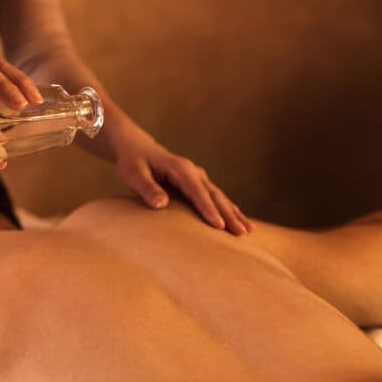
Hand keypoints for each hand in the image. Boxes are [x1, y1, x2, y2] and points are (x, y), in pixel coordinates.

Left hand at [112, 124, 251, 235]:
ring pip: (220, 197)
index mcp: (180, 169)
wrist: (136, 148)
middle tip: (241, 233)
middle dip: (229, 215)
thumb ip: (147, 188)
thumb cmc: (133, 162)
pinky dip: (229, 209)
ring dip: (234, 213)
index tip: (219, 226)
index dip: (208, 209)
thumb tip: (161, 204)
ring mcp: (198, 177)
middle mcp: (194, 172)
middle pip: (215, 195)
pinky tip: (240, 221)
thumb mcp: (134, 174)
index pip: (197, 192)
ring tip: (248, 231)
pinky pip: (216, 198)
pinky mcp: (198, 183)